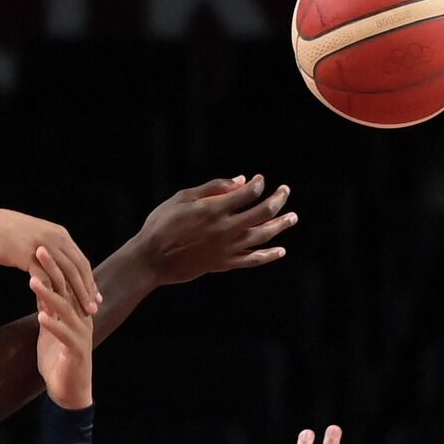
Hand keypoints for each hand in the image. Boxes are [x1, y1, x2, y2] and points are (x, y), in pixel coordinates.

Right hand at [0, 208, 100, 315]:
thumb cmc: (9, 236)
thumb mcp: (37, 239)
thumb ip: (51, 251)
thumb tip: (61, 266)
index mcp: (61, 235)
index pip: (82, 261)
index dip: (90, 281)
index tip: (95, 297)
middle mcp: (56, 239)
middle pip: (77, 269)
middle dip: (86, 291)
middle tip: (93, 309)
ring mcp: (43, 246)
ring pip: (63, 275)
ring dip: (72, 296)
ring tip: (76, 312)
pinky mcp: (28, 255)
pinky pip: (43, 277)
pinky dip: (49, 294)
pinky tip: (51, 308)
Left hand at [30, 251, 93, 408]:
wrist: (70, 391)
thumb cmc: (58, 358)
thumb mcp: (49, 327)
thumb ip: (47, 306)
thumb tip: (39, 283)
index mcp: (75, 311)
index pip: (64, 281)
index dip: (52, 263)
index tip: (36, 245)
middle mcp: (82, 318)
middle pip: (67, 288)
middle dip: (52, 269)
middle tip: (38, 249)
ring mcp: (80, 334)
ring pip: (66, 309)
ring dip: (49, 294)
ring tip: (33, 280)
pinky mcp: (76, 351)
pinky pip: (64, 335)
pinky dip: (53, 325)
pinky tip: (41, 317)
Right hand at [129, 174, 295, 284]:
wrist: (151, 260)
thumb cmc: (161, 225)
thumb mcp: (182, 198)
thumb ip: (213, 187)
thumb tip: (241, 181)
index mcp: (214, 209)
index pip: (249, 193)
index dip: (258, 184)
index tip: (259, 180)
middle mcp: (225, 229)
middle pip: (263, 213)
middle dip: (278, 199)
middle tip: (285, 191)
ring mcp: (227, 248)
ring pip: (263, 236)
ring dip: (281, 225)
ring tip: (292, 217)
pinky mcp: (224, 263)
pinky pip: (253, 260)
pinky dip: (269, 255)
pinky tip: (280, 250)